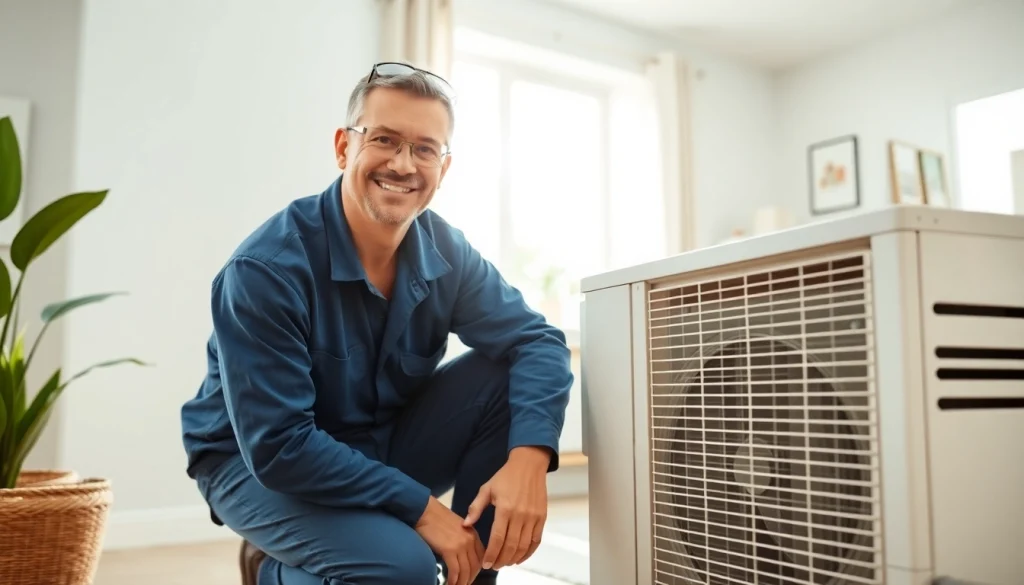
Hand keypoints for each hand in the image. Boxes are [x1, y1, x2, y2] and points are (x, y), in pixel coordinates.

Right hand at [414, 496, 484, 584]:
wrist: (424, 510)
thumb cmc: (436, 518)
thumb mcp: (456, 528)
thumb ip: (462, 540)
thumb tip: (460, 557)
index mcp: (473, 534)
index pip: (480, 557)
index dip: (476, 570)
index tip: (470, 577)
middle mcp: (470, 540)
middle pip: (475, 566)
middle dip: (469, 579)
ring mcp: (461, 545)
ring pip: (466, 571)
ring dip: (462, 582)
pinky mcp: (449, 549)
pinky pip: (455, 571)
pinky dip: (453, 580)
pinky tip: (449, 584)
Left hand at [463, 446, 550, 569]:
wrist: (528, 465)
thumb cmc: (505, 476)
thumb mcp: (487, 489)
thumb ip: (476, 508)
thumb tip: (465, 525)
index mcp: (504, 508)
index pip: (497, 539)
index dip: (491, 554)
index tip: (485, 564)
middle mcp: (520, 514)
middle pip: (511, 546)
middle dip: (501, 560)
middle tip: (493, 566)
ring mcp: (533, 517)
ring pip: (524, 546)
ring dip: (514, 558)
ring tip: (505, 563)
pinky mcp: (542, 517)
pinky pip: (536, 540)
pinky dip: (529, 552)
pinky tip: (520, 557)